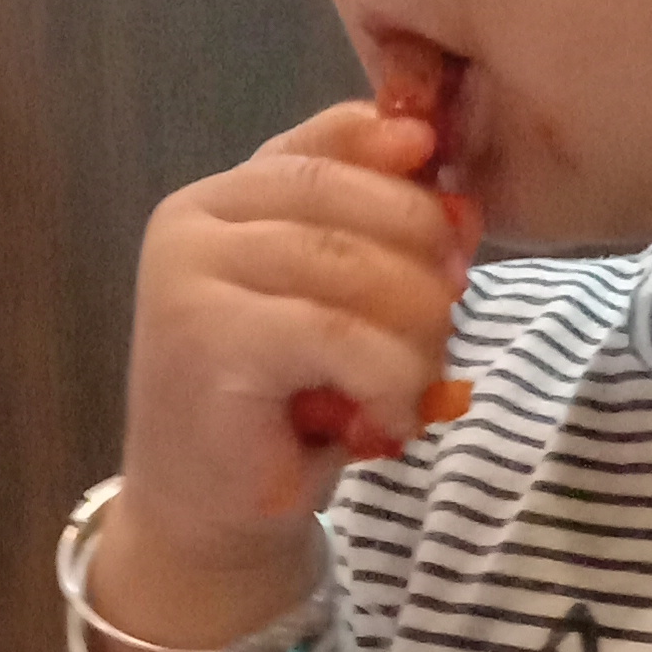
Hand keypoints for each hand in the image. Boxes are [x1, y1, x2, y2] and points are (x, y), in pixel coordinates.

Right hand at [95, 98, 467, 651]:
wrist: (209, 512)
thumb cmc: (287, 408)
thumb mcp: (343, 307)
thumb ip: (380, 238)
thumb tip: (454, 184)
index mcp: (230, 193)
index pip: (339, 139)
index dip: (414, 180)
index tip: (460, 235)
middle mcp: (197, 215)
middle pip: (357, 199)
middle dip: (425, 265)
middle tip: (446, 327)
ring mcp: (190, 270)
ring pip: (356, 266)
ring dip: (414, 334)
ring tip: (413, 386)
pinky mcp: (205, 334)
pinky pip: (339, 334)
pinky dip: (387, 379)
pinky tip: (387, 419)